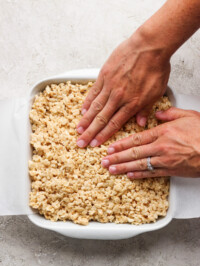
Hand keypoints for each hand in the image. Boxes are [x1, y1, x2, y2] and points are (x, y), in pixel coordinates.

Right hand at [76, 31, 169, 147]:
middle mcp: (118, 98)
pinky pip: (93, 91)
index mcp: (132, 104)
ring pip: (95, 107)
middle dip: (90, 133)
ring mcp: (109, 86)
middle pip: (101, 119)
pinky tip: (82, 110)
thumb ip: (146, 109)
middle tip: (80, 143)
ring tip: (78, 130)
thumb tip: (140, 123)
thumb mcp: (156, 92)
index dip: (103, 135)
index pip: (114, 124)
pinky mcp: (104, 75)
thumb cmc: (156, 68)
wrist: (149, 46)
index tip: (95, 144)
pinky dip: (87, 102)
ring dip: (85, 120)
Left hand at [101, 107, 199, 178]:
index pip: (136, 139)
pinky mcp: (171, 171)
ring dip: (123, 167)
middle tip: (104, 161)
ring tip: (111, 170)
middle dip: (117, 157)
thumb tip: (159, 113)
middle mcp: (160, 147)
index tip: (110, 147)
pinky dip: (139, 175)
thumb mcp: (188, 116)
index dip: (121, 144)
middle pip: (133, 153)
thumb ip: (171, 113)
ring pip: (139, 164)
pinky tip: (129, 175)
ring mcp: (165, 160)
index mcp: (163, 132)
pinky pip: (151, 174)